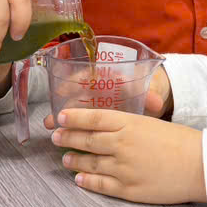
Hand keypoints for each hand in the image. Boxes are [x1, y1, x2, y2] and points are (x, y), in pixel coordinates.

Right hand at [43, 65, 172, 130]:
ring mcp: (97, 101)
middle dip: (65, 103)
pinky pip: (81, 119)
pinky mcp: (97, 115)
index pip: (91, 74)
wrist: (157, 96)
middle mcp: (100, 87)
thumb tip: (156, 102)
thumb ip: (151, 97)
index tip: (63, 89)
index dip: (76, 80)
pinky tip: (60, 132)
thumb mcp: (152, 90)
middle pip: (78, 92)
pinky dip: (70, 125)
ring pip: (76, 106)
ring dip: (63, 115)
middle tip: (54, 114)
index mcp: (112, 75)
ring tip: (50, 125)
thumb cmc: (151, 88)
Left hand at [51, 109, 204, 204]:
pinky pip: (101, 185)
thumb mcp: (151, 122)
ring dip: (74, 160)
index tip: (60, 117)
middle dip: (67, 137)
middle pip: (87, 140)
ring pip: (90, 163)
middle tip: (55, 136)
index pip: (94, 118)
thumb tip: (103, 126)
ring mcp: (123, 168)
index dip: (74, 118)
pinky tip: (79, 179)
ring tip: (65, 157)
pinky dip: (87, 181)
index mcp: (130, 123)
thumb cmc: (180, 141)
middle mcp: (122, 145)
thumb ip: (127, 124)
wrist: (200, 165)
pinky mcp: (128, 189)